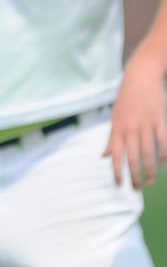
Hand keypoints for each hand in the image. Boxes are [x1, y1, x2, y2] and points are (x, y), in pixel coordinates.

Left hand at [105, 50, 166, 188]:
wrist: (139, 77)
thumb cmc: (126, 99)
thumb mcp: (114, 117)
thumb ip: (111, 138)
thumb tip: (105, 155)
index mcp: (117, 128)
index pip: (115, 154)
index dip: (116, 171)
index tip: (119, 185)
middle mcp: (129, 128)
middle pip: (132, 157)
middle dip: (135, 175)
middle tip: (138, 189)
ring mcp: (145, 124)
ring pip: (148, 152)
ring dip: (150, 169)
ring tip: (151, 182)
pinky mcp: (159, 119)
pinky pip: (162, 140)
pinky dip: (164, 154)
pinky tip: (164, 164)